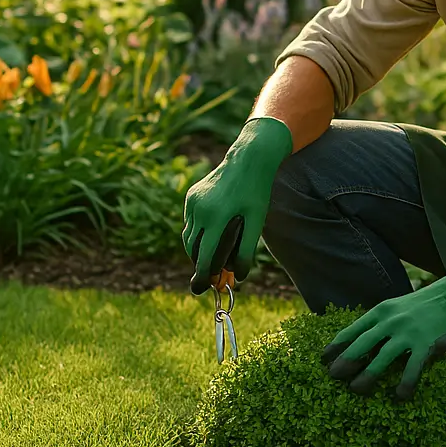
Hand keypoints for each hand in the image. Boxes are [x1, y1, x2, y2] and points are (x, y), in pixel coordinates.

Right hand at [183, 116, 293, 292]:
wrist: (248, 159)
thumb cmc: (256, 191)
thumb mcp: (257, 222)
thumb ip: (247, 250)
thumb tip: (239, 277)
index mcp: (216, 216)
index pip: (204, 255)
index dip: (204, 273)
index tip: (204, 287)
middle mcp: (199, 209)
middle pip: (193, 248)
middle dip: (200, 263)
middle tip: (211, 276)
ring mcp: (192, 202)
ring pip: (188, 237)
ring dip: (197, 250)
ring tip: (211, 258)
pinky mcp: (190, 197)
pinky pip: (189, 223)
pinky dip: (197, 234)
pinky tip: (210, 236)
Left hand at [322, 259, 445, 399]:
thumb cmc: (423, 304)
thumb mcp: (396, 307)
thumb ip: (379, 323)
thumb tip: (359, 343)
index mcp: (381, 311)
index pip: (352, 330)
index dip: (336, 346)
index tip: (323, 359)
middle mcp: (390, 322)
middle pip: (361, 345)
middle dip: (344, 362)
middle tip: (332, 377)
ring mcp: (407, 334)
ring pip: (380, 359)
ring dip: (366, 376)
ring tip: (356, 389)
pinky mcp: (425, 345)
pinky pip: (411, 369)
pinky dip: (404, 385)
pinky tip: (398, 397)